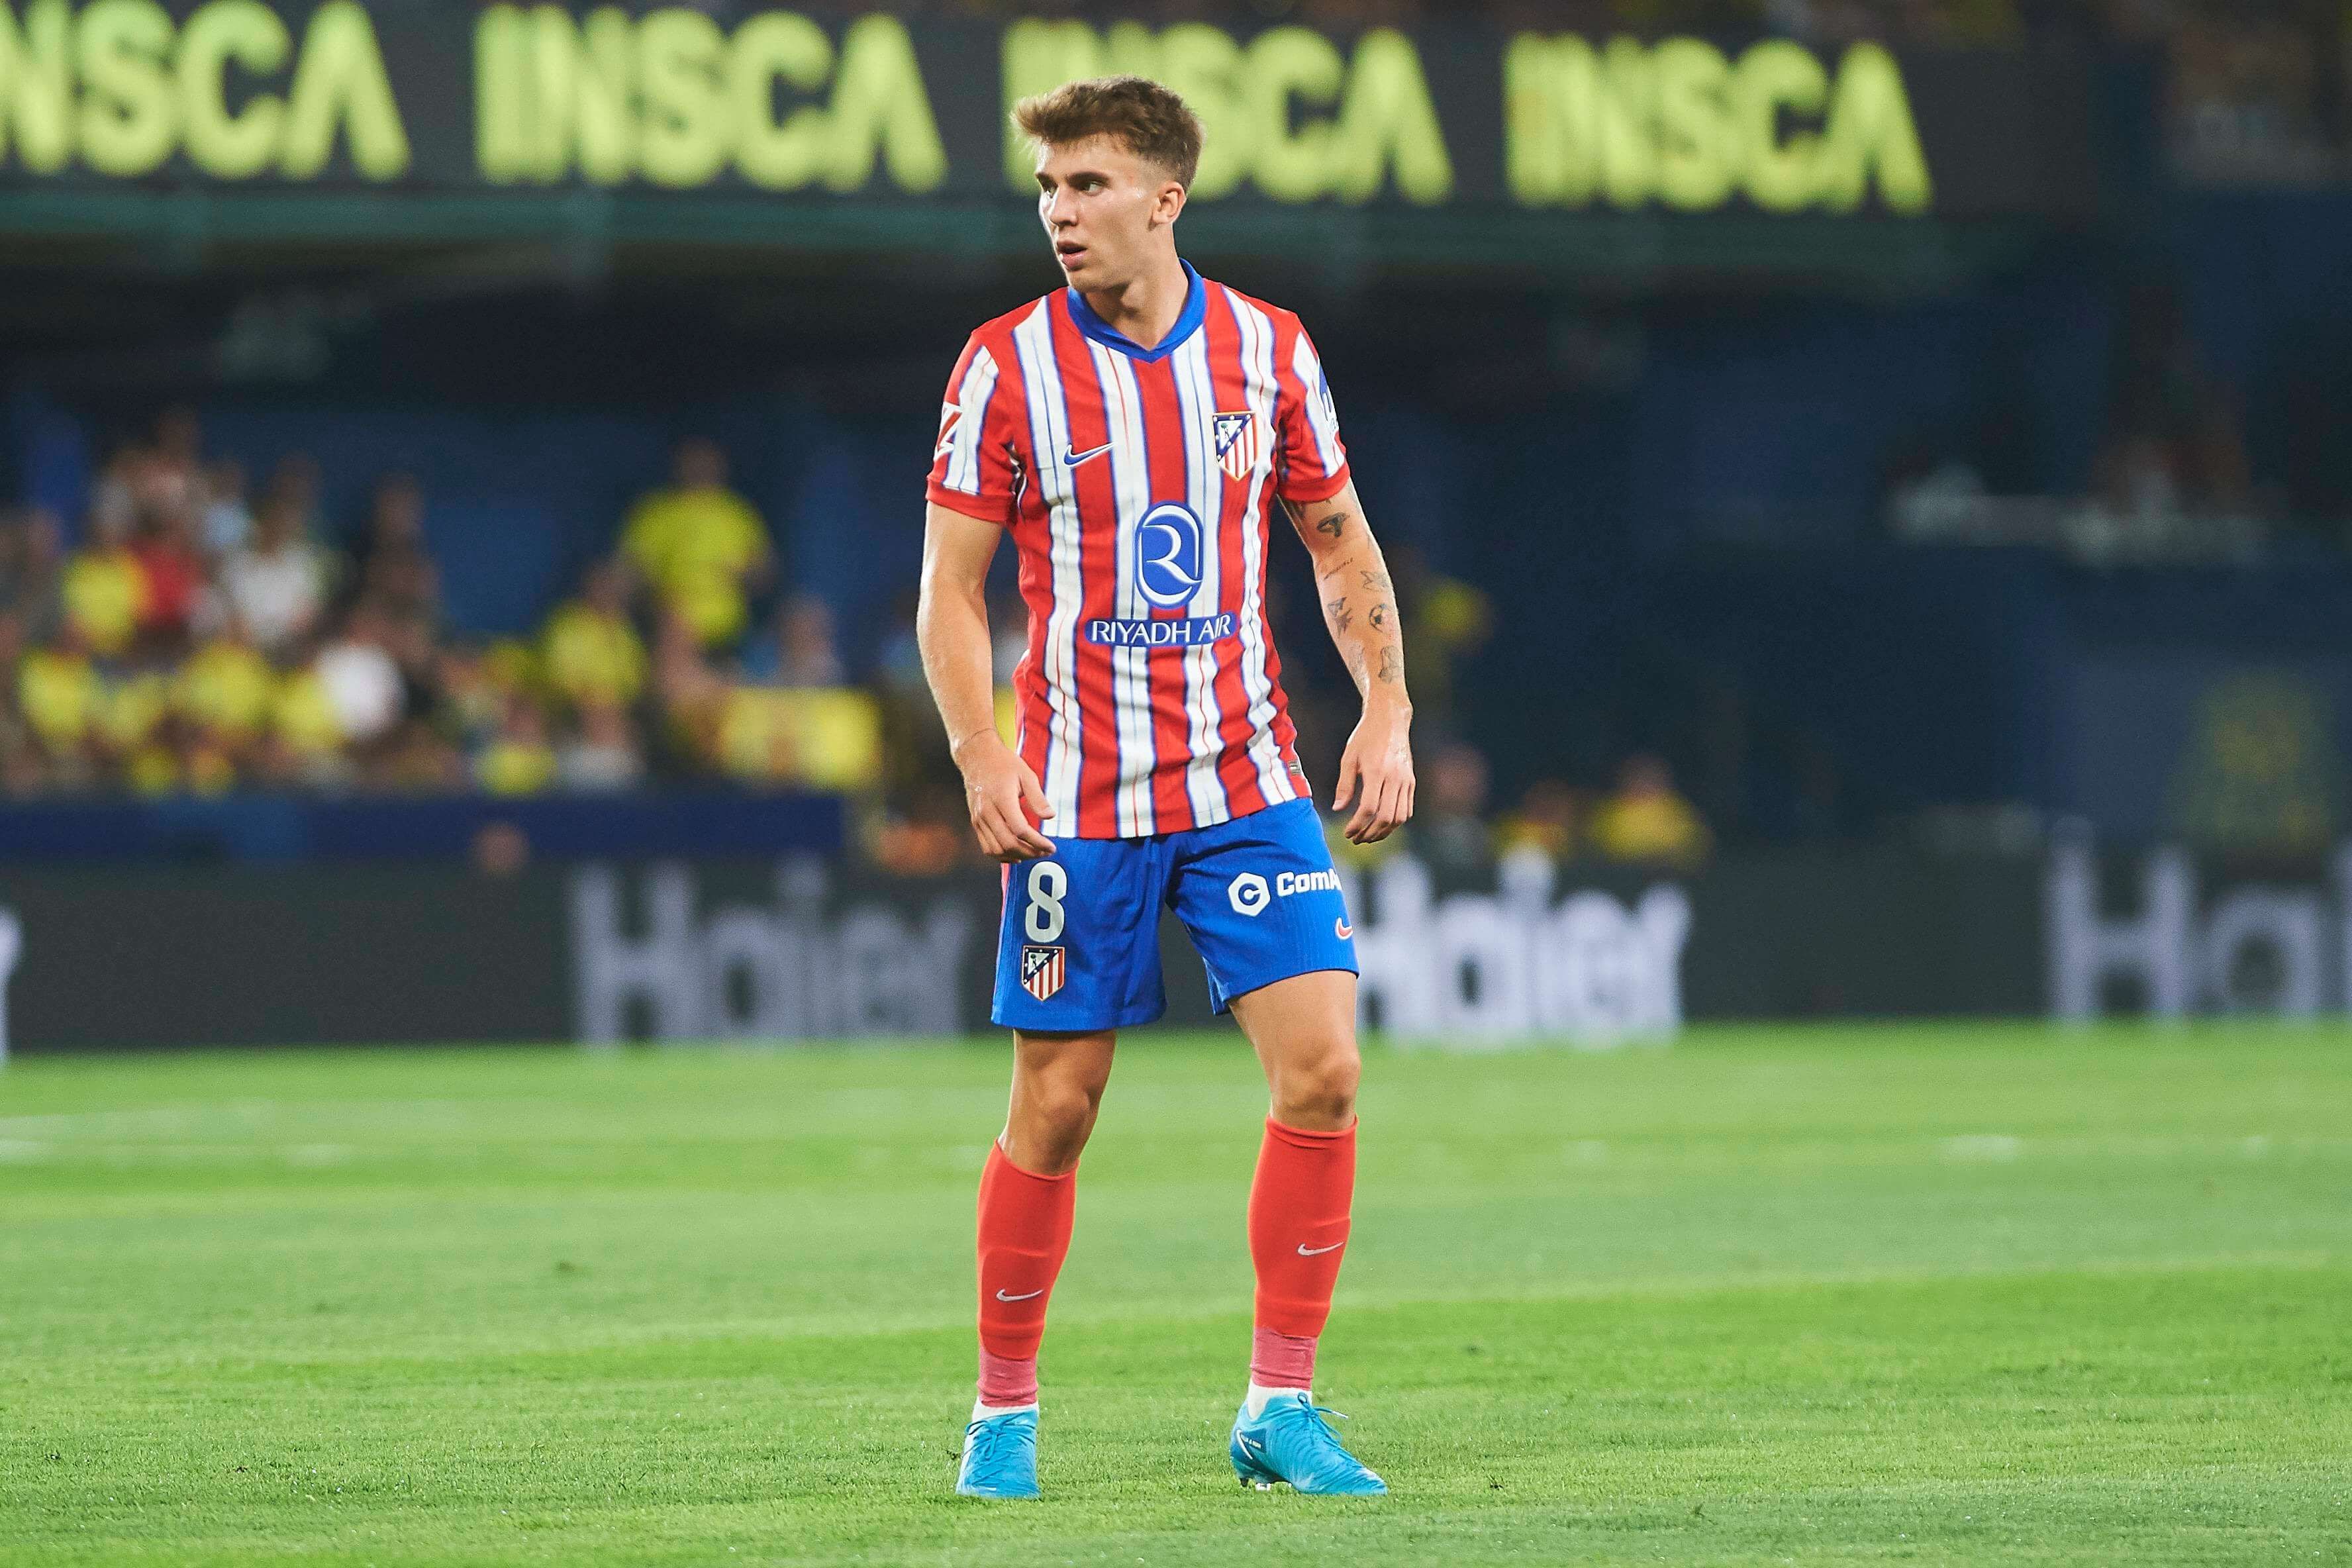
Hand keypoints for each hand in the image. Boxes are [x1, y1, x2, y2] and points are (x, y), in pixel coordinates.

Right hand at [953, 732, 1055, 860]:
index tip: (1051, 847)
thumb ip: (1038, 798)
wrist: (977, 757)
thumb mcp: (1026, 775)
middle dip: (1029, 853)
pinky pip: (986, 846)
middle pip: (1008, 843)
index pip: (1020, 829)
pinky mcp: (975, 822)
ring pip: (996, 849)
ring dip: (1016, 856)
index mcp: (1002, 798)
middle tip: (1044, 853)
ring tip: (1032, 854)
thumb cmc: (1003, 764)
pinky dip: (1001, 855)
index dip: (1037, 842)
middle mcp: (987, 811)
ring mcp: (979, 819)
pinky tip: (1015, 854)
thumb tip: (1050, 816)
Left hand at [1332, 703, 1413, 843]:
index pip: (1369, 807)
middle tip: (1356, 839)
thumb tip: (1338, 808)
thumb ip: (1344, 784)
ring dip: (1384, 832)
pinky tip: (1382, 824)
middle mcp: (1395, 777)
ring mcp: (1406, 780)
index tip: (1348, 832)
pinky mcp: (1411, 781)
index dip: (1357, 824)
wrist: (1390, 720)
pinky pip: (1407, 809)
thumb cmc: (1365, 737)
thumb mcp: (1349, 757)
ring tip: (1368, 836)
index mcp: (1377, 771)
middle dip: (1370, 833)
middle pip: (1386, 817)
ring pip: (1400, 817)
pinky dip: (1395, 822)